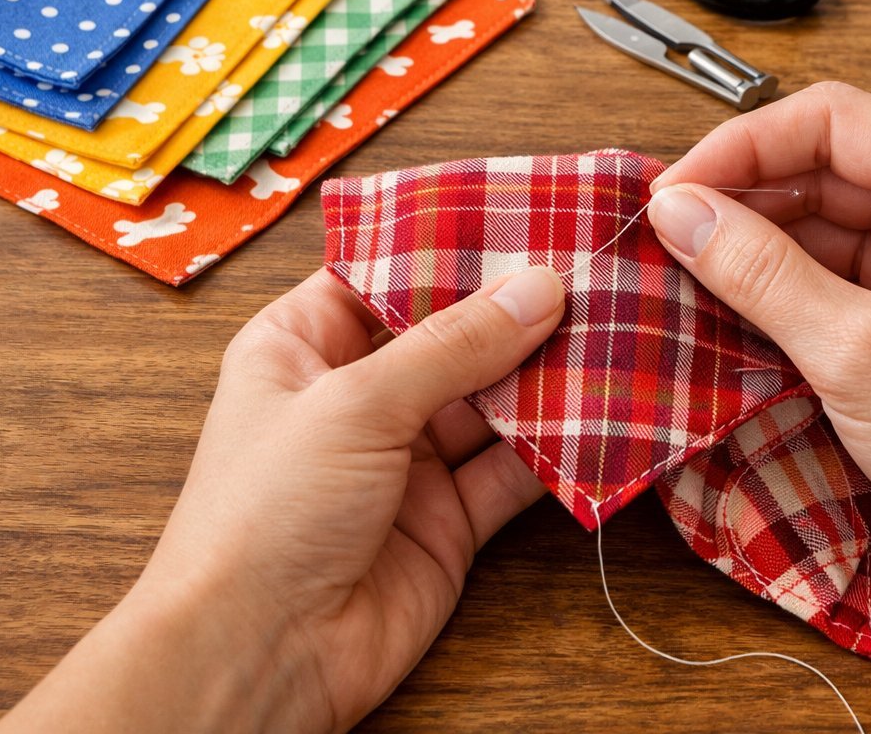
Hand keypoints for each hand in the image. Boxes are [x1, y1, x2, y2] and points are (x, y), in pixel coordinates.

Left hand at [0, 265, 565, 733]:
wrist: (258, 658)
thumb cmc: (264, 514)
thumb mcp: (355, 403)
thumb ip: (452, 346)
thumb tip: (536, 287)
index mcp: (304, 343)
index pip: (386, 270)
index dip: (451, 243)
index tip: (523, 211)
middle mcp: (355, 393)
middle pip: (449, 332)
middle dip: (514, 307)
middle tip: (590, 267)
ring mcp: (404, 457)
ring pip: (490, 398)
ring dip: (546, 373)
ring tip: (613, 325)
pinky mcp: (446, 520)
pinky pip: (512, 470)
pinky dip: (559, 447)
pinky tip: (605, 411)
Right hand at [647, 80, 870, 590]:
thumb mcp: (861, 351)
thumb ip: (763, 272)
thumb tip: (681, 211)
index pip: (835, 122)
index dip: (748, 144)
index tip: (678, 186)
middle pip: (816, 170)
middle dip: (737, 197)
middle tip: (665, 231)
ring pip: (810, 229)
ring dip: (742, 248)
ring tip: (678, 271)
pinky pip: (815, 287)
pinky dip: (763, 297)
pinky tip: (714, 311)